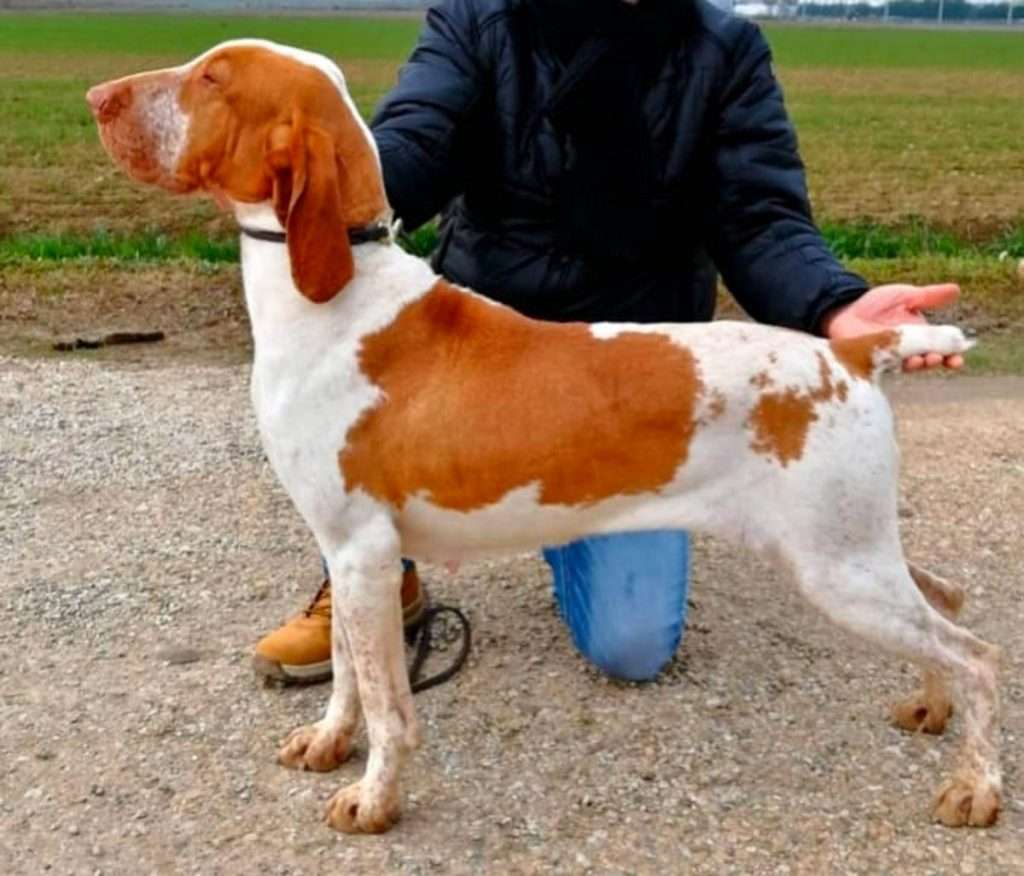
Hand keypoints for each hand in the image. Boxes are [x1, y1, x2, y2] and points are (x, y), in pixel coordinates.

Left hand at [821, 283, 963, 371]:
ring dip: (919, 365)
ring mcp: (891, 357)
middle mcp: (909, 349)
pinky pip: (887, 366)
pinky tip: (904, 361)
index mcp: (921, 335)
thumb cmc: (875, 304)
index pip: (942, 348)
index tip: (960, 356)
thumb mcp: (905, 296)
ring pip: (910, 366)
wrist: (845, 310)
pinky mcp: (873, 360)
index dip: (953, 354)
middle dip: (939, 361)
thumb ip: (928, 296)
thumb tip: (956, 289)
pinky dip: (896, 365)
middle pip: (930, 360)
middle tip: (943, 359)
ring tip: (925, 359)